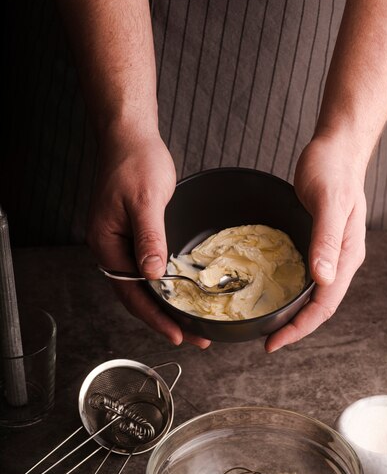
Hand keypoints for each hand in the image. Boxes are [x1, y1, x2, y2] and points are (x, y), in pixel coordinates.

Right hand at [87, 130, 210, 348]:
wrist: (130, 137)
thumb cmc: (135, 162)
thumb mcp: (145, 200)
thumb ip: (149, 238)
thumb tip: (153, 275)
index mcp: (106, 243)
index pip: (131, 292)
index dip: (155, 316)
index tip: (178, 334)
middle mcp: (111, 248)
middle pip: (136, 295)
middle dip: (164, 318)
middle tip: (194, 336)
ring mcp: (121, 243)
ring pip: (142, 285)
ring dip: (166, 305)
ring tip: (190, 322)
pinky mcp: (134, 235)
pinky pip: (148, 268)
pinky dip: (165, 284)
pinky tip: (181, 292)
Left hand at [265, 133, 366, 351]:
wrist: (335, 149)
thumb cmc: (333, 171)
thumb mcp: (328, 203)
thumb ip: (327, 239)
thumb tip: (324, 278)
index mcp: (347, 256)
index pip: (325, 305)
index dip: (300, 327)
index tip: (274, 342)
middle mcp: (340, 260)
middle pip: (319, 306)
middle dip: (294, 327)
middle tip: (266, 341)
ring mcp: (329, 253)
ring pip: (311, 294)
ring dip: (291, 312)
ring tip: (267, 325)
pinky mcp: (316, 244)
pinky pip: (303, 276)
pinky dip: (288, 290)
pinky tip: (271, 292)